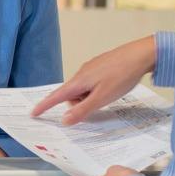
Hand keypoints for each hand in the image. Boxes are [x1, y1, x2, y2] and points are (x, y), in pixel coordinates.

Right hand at [30, 37, 155, 124]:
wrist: (141, 55)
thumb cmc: (122, 75)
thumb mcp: (102, 98)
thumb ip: (83, 110)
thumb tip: (64, 120)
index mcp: (79, 81)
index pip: (56, 96)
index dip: (44, 106)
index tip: (34, 113)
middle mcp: (82, 73)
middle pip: (71, 95)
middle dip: (78, 105)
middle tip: (97, 107)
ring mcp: (91, 68)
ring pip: (83, 89)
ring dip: (89, 98)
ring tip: (108, 97)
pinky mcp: (100, 66)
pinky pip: (91, 82)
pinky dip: (96, 90)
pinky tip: (111, 88)